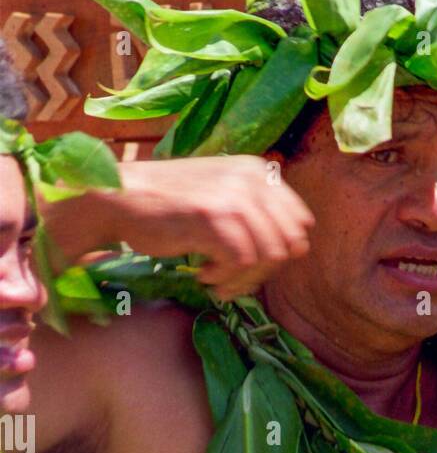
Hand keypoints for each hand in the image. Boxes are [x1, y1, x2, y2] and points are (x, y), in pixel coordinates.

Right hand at [41, 156, 314, 300]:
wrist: (120, 197)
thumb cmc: (170, 204)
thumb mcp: (223, 193)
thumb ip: (259, 211)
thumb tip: (299, 246)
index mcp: (258, 171)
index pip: (300, 223)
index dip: (280, 251)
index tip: (251, 262)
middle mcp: (251, 179)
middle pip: (288, 244)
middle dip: (265, 271)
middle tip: (235, 278)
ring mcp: (233, 197)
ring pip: (268, 257)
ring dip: (243, 280)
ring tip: (217, 281)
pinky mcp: (212, 218)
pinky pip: (242, 263)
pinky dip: (225, 278)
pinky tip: (203, 274)